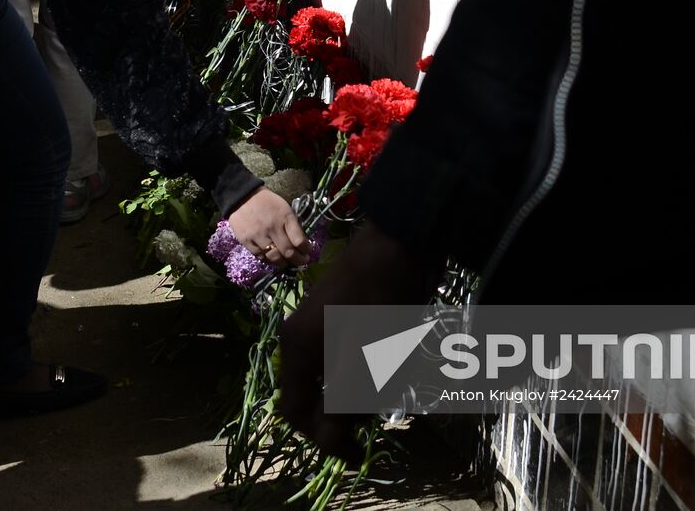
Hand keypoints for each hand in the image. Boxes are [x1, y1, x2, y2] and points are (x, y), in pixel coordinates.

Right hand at [227, 186, 310, 267]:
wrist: (241, 197)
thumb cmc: (267, 202)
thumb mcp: (284, 207)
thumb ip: (292, 224)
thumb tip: (301, 242)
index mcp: (284, 217)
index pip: (299, 240)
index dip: (306, 249)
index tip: (308, 252)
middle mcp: (272, 228)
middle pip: (288, 252)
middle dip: (298, 260)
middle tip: (302, 261)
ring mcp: (258, 236)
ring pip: (274, 257)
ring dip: (284, 263)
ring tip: (287, 263)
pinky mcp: (246, 241)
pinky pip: (260, 257)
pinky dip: (269, 260)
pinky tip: (273, 259)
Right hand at [278, 221, 437, 460]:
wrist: (399, 241)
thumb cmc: (378, 298)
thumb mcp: (362, 356)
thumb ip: (341, 402)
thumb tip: (328, 444)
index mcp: (296, 348)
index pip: (294, 411)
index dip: (322, 438)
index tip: (357, 452)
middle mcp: (300, 340)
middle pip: (317, 395)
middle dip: (350, 407)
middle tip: (384, 401)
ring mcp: (320, 328)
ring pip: (337, 378)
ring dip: (365, 386)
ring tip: (394, 368)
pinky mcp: (342, 319)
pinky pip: (350, 358)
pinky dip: (372, 367)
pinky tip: (395, 353)